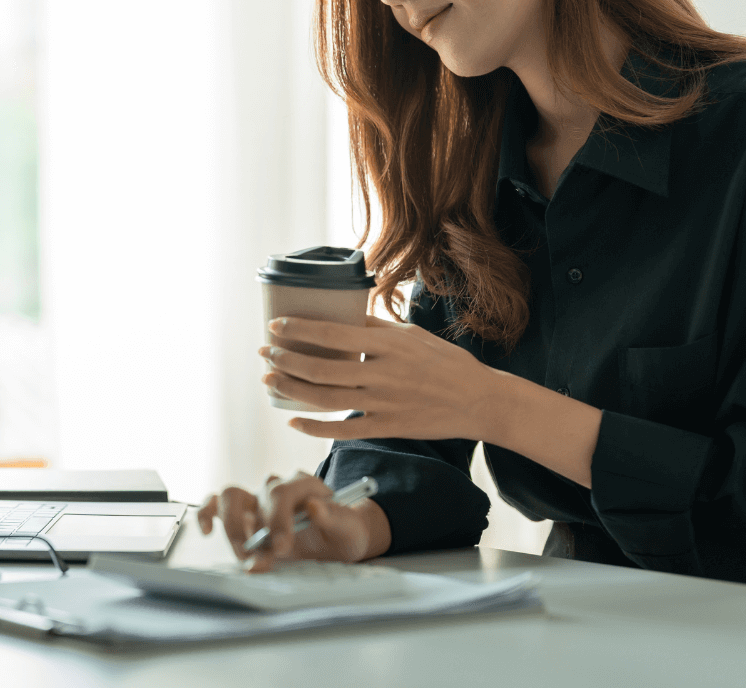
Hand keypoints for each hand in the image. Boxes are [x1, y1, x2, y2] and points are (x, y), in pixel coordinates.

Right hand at [195, 471, 386, 571]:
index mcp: (305, 484)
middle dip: (257, 528)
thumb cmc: (343, 532)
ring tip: (243, 555)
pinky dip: (207, 513)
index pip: (283, 492)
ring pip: (231, 497)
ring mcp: (257, 498)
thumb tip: (314, 506)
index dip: (278, 519)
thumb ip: (334, 518)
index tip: (282, 547)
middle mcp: (278, 486)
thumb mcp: (348, 528)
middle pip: (257, 494)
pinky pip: (216, 504)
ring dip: (232, 527)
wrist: (337, 539)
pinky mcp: (243, 512)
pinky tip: (206, 530)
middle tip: (261, 556)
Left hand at [259, 315, 499, 442]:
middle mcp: (384, 374)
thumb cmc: (445, 362)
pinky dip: (314, 426)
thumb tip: (341, 314)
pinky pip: (343, 430)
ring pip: (326, 400)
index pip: (334, 335)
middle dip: (286, 360)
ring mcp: (385, 404)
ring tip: (269, 379)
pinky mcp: (388, 428)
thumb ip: (375, 327)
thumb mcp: (412, 334)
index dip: (299, 330)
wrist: (480, 401)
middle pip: (322, 369)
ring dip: (291, 389)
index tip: (274, 325)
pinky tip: (293, 418)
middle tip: (265, 353)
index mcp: (390, 345)